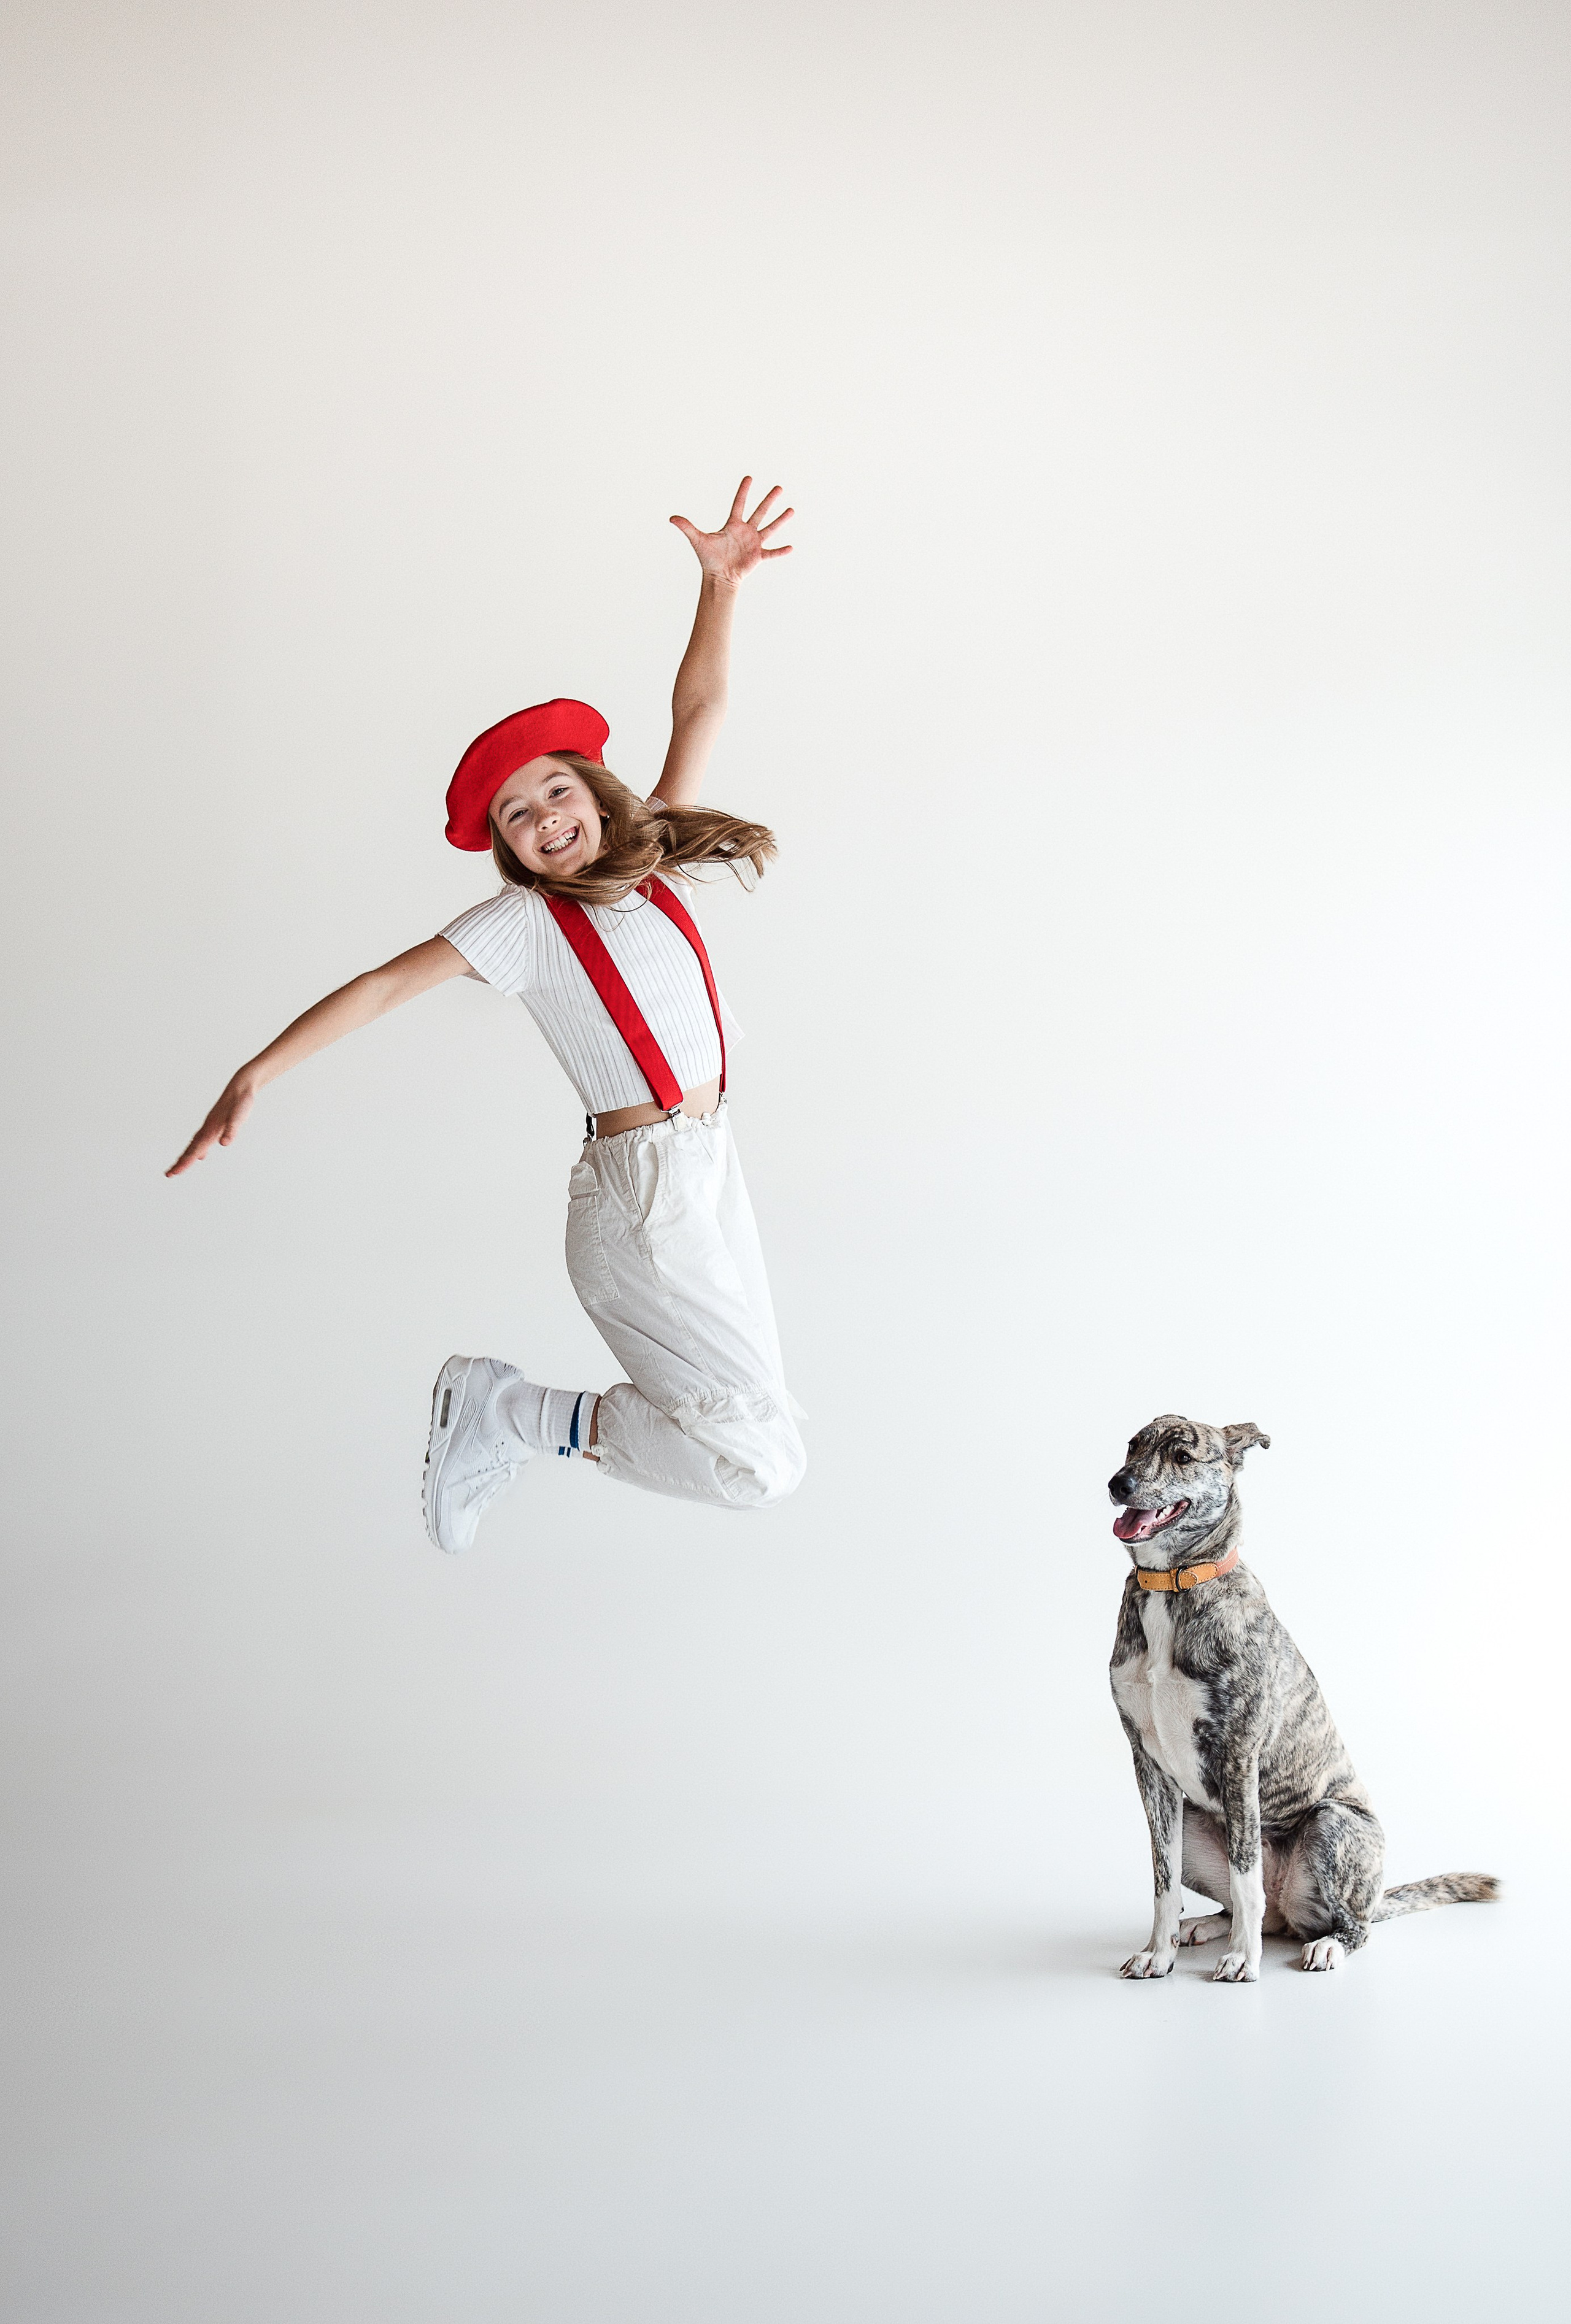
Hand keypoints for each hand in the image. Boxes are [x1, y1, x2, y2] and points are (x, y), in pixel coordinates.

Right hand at [166, 1073, 256, 1176]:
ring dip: (186, 1157)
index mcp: (211, 1130)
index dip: (185, 1163)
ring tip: (178, 1168)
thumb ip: (231, 1130)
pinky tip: (200, 1156)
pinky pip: (202, 1141)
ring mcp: (210, 1127)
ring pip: (194, 1145)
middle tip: (169, 1175)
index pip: (195, 1151)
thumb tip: (224, 1143)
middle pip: (191, 1150)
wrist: (240, 1087)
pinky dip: (198, 1150)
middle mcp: (207, 1129)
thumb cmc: (241, 1103)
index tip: (174, 1173)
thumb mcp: (239, 1117)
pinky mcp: (215, 1125)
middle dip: (181, 1163)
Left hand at [670, 475, 792, 583]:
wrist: (718, 577)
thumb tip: (671, 518)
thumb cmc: (708, 559)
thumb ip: (687, 527)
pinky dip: (781, 551)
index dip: (743, 491)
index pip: (739, 504)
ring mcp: (753, 543)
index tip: (749, 477)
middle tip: (779, 488)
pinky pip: (772, 553)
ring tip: (791, 510)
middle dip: (769, 500)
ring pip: (770, 528)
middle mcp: (745, 531)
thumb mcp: (698, 540)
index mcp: (732, 525)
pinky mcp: (758, 556)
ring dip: (780, 520)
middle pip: (759, 512)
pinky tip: (791, 547)